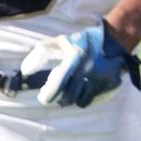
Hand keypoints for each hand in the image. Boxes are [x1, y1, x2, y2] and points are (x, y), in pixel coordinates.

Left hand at [20, 22, 139, 107]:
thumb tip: (25, 69)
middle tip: (57, 94)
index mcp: (73, 59)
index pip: (56, 87)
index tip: (43, 96)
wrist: (115, 39)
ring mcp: (99, 79)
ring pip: (79, 101)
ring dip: (73, 98)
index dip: (47, 95)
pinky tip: (84, 90)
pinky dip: (86, 97)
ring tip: (71, 90)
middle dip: (60, 97)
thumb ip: (43, 52)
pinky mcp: (109, 85)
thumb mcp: (62, 41)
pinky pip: (93, 99)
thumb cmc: (84, 41)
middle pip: (67, 98)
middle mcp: (86, 71)